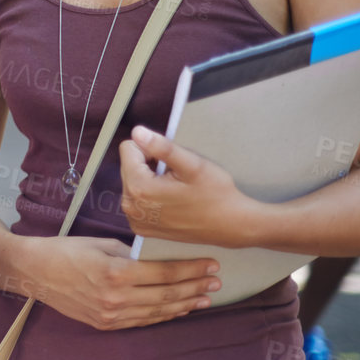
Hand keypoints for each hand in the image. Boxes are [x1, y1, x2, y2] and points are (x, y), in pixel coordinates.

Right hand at [21, 235, 220, 330]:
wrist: (34, 271)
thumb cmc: (65, 250)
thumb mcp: (100, 243)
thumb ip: (131, 253)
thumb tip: (157, 259)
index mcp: (116, 273)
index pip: (165, 273)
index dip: (192, 269)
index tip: (212, 264)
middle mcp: (116, 298)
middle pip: (167, 295)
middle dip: (195, 287)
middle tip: (216, 282)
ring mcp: (111, 315)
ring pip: (158, 311)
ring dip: (185, 304)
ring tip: (205, 298)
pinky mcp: (105, 324)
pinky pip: (142, 321)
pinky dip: (163, 315)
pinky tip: (178, 309)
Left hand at [119, 125, 259, 248]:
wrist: (230, 225)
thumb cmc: (215, 193)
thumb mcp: (193, 165)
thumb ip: (162, 147)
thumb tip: (137, 132)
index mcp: (139, 187)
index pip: (128, 149)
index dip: (150, 149)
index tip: (170, 162)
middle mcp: (130, 206)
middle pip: (128, 166)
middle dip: (149, 165)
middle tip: (176, 176)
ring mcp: (135, 219)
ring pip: (132, 182)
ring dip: (149, 180)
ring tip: (174, 189)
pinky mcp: (141, 228)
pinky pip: (136, 200)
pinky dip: (149, 196)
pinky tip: (170, 201)